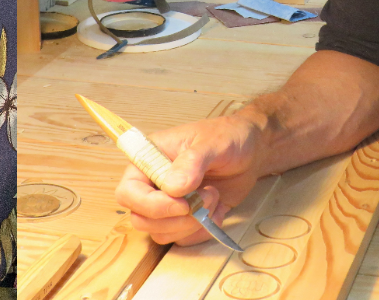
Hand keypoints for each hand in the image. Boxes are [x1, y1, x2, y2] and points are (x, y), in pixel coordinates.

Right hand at [114, 113, 264, 245]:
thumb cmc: (227, 137)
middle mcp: (152, 185)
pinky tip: (218, 209)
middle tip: (206, 198)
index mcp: (148, 160)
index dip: (151, 204)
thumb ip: (191, 162)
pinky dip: (202, 231)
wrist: (249, 152)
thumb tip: (172, 188)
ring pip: (161, 233)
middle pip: (141, 219)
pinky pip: (183, 240)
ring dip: (192, 224)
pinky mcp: (185, 219)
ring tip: (214, 198)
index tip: (183, 204)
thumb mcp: (212, 143)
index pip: (128, 192)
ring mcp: (168, 204)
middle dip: (176, 218)